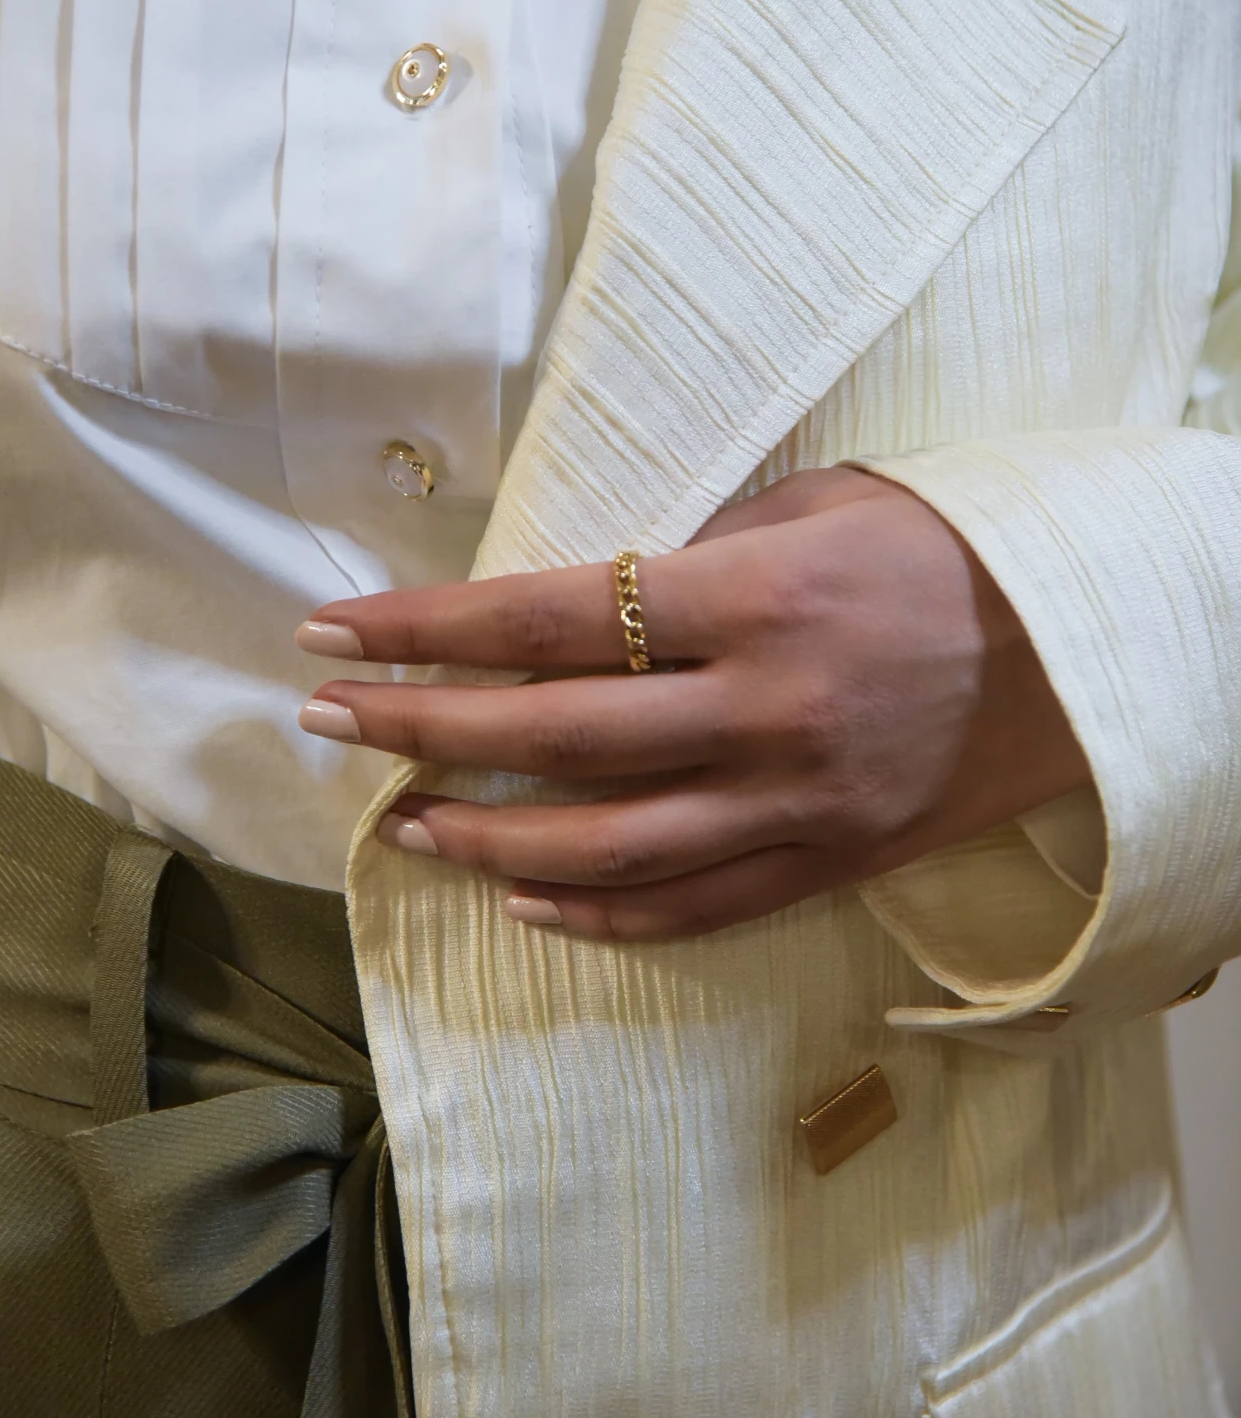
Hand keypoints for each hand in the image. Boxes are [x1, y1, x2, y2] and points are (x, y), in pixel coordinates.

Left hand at [294, 467, 1091, 940]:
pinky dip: (599, 914)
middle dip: (421, 728)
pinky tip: (523, 900)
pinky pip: (694, 907)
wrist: (1089, 652)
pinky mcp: (831, 863)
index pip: (550, 617)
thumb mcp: (820, 503)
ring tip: (404, 823)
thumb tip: (578, 598)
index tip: (336, 632)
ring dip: (488, 837)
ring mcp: (798, 801)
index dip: (428, 630)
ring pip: (608, 844)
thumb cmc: (947, 550)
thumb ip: (695, 550)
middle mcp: (767, 709)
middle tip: (327, 720)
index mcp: (758, 598)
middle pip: (554, 732)